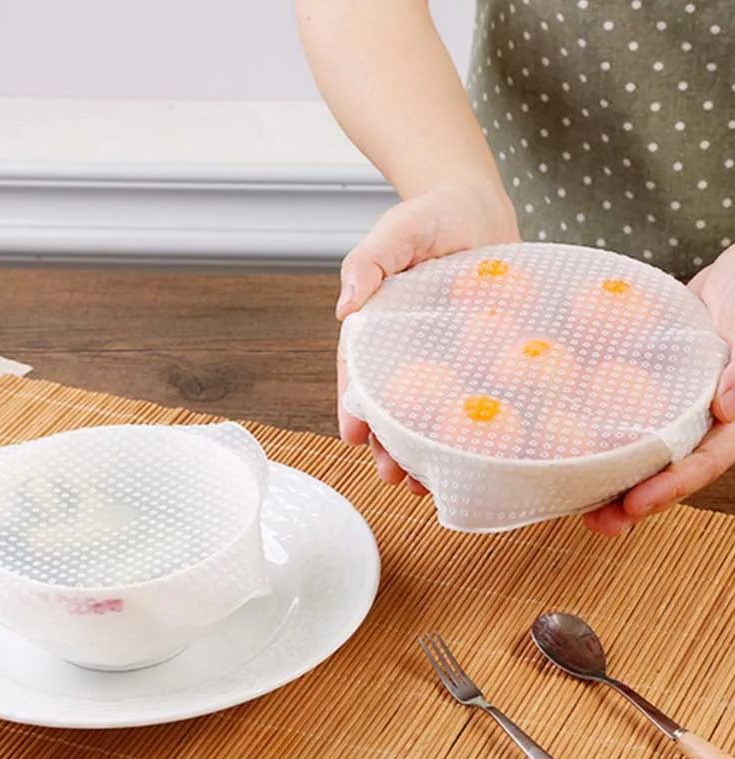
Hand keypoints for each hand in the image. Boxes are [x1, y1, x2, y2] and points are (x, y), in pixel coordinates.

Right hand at [336, 182, 519, 492]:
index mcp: (380, 324)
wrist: (480, 207)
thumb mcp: (398, 231)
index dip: (355, 406)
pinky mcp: (480, 354)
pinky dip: (470, 425)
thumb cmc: (433, 214)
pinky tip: (477, 453)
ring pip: (431, 409)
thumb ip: (370, 262)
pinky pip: (473, 393)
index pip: (360, 371)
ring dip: (426, 447)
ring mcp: (446, 355)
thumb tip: (345, 307)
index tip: (354, 437)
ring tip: (428, 482)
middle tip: (394, 478)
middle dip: (390, 443)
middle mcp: (409, 347)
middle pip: (394, 402)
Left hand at [585, 245, 734, 535]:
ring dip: (610, 477)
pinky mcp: (644, 388)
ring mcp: (671, 406)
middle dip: (634, 501)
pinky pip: (620, 414)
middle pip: (668, 468)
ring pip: (641, 449)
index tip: (636, 505)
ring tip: (574, 505)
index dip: (672, 486)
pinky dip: (596, 433)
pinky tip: (563, 449)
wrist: (729, 275)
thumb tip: (723, 409)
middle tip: (598, 523)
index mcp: (731, 414)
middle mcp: (700, 418)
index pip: (704, 459)